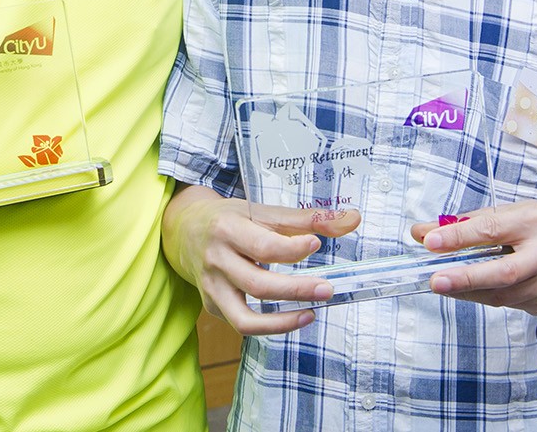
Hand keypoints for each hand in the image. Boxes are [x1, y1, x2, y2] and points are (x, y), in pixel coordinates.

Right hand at [162, 185, 359, 334]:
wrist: (184, 230)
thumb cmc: (230, 218)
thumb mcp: (262, 210)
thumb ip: (308, 218)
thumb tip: (353, 220)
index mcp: (227, 229)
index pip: (263, 246)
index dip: (292, 249)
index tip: (316, 245)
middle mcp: (215, 261)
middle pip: (258, 285)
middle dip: (296, 290)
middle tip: (328, 289)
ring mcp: (211, 288)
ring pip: (245, 318)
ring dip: (283, 321)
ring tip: (312, 312)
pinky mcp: (212, 306)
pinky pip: (242, 324)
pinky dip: (270, 326)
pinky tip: (294, 316)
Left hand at [411, 202, 536, 314]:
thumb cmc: (530, 227)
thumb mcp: (500, 215)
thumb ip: (461, 224)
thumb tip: (421, 233)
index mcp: (534, 220)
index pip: (492, 229)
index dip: (459, 237)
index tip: (430, 242)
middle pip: (505, 272)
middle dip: (467, 278)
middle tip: (436, 281)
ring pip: (504, 295)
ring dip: (469, 292)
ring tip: (445, 285)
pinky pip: (509, 305)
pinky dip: (484, 297)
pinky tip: (472, 289)